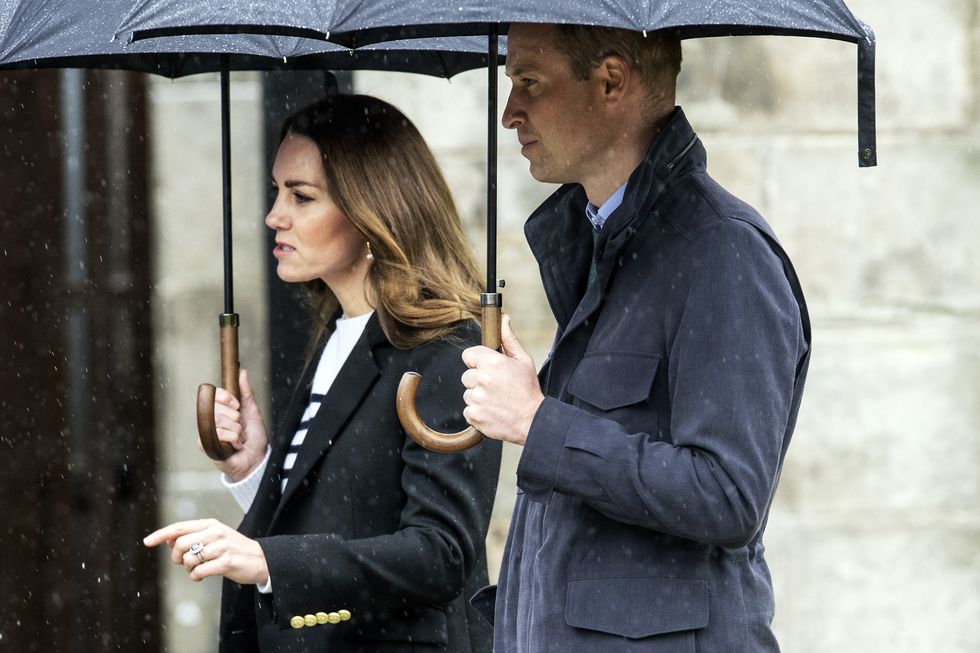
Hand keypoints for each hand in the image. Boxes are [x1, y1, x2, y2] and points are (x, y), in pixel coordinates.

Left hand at [143, 518, 269, 585]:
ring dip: (189, 569)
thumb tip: (168, 540)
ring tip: (199, 569)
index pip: (180, 527)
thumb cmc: (234, 549)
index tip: (147, 542)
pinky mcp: (226, 562)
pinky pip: (199, 572)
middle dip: (177, 557)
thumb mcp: (215, 537)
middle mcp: (215, 532)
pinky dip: (197, 576)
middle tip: (184, 564)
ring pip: (188, 559)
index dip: (161, 534)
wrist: (261, 559)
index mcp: (211, 524)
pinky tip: (204, 576)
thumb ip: (194, 537)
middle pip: (180, 544)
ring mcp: (221, 547)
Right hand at [203, 368, 268, 480]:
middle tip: (240, 427)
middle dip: (235, 418)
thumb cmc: (254, 436)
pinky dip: (232, 440)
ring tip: (239, 438)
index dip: (225, 397)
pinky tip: (234, 446)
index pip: (214, 394)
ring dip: (236, 431)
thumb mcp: (252, 411)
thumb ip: (246, 392)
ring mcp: (206, 430)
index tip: (237, 405)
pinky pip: (219, 434)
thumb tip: (241, 372)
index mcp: (220, 409)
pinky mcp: (203, 444)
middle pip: (218, 408)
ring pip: (220, 422)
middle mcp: (210, 418)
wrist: (256, 458)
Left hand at [461, 314, 543, 445]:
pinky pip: (468, 410)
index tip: (486, 368)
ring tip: (497, 400)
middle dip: (478, 381)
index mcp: (492, 362)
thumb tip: (503, 319)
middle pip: (466, 376)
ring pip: (468, 394)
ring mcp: (476, 398)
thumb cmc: (528, 390)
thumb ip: (509, 339)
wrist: (533, 420)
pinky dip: (478, 412)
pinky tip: (493, 411)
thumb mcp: (523, 361)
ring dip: (478, 397)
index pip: (468, 355)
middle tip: (496, 387)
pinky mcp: (474, 415)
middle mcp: (482, 379)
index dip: (477, 361)